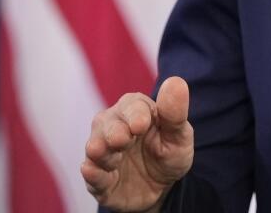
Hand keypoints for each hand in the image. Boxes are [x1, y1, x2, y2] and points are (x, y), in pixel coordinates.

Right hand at [81, 76, 194, 211]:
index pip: (131, 104)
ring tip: (105, 156)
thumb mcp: (179, 137)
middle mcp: (114, 127)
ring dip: (100, 151)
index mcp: (137, 111)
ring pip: (94, 146)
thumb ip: (175, 114)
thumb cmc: (170, 154)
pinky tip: (91, 170)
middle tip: (121, 140)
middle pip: (106, 123)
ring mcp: (104, 153)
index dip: (135, 114)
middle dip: (113, 131)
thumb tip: (175, 82)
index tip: (141, 125)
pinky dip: (91, 173)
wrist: (162, 189)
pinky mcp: (98, 178)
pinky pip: (91, 174)